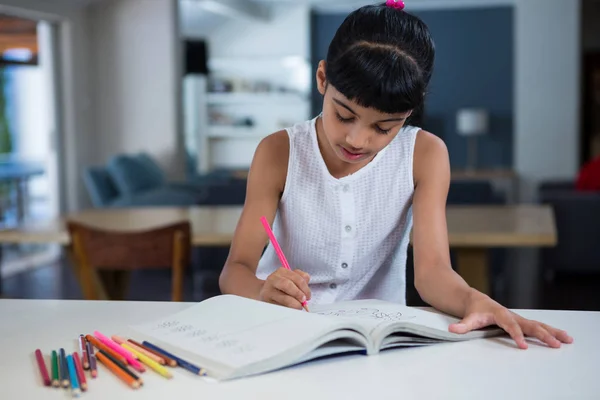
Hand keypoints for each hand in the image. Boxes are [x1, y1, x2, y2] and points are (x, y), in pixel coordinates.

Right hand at [259, 267, 310, 309]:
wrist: (264, 292)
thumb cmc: (281, 287)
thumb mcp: (291, 280)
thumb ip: (301, 281)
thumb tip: (306, 293)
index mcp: (282, 271)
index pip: (297, 277)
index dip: (304, 287)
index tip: (308, 296)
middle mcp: (273, 278)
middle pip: (288, 284)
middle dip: (298, 294)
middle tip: (303, 301)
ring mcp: (268, 290)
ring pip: (284, 298)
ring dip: (294, 304)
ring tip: (298, 307)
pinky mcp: (266, 301)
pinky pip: (280, 306)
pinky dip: (287, 309)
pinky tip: (290, 309)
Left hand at [448, 294, 573, 348]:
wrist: (476, 300)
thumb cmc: (474, 310)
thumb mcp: (468, 317)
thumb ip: (462, 325)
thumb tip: (452, 329)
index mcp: (500, 314)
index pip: (510, 325)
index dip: (516, 334)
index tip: (523, 346)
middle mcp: (513, 315)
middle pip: (530, 325)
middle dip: (543, 335)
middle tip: (554, 345)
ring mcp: (519, 318)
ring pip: (538, 324)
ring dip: (553, 332)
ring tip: (567, 340)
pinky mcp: (522, 321)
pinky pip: (539, 326)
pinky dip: (551, 331)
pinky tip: (563, 338)